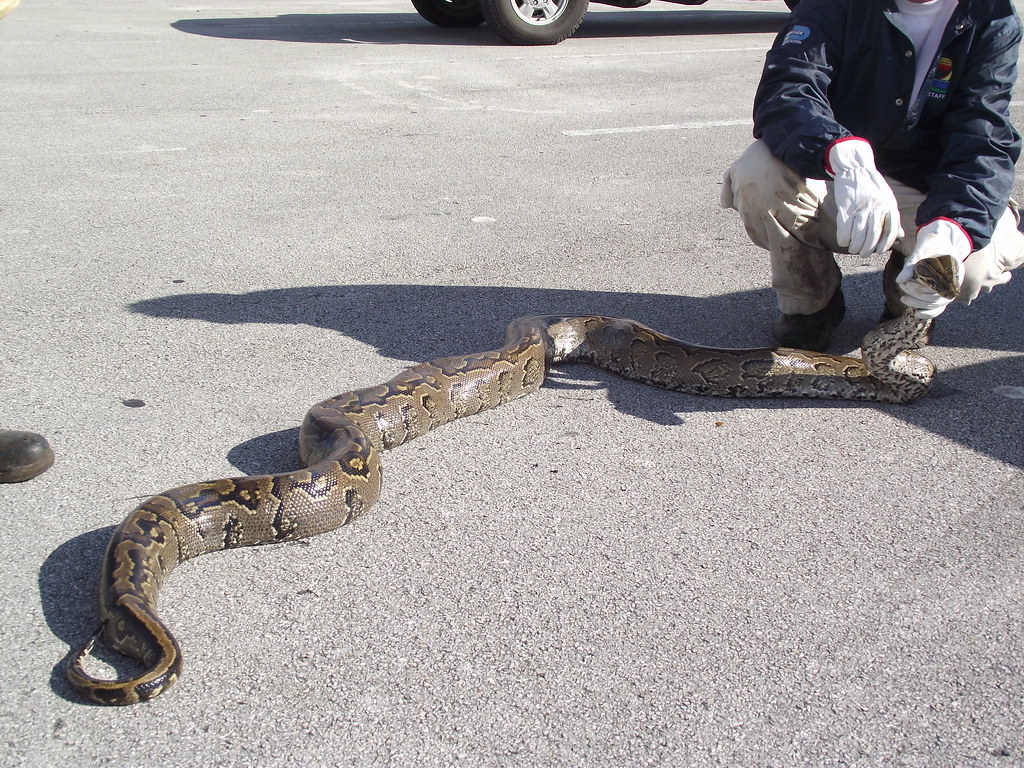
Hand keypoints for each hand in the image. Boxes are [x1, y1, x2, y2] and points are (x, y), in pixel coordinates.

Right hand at [827, 138, 903, 256]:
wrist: (856, 168)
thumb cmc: (872, 186)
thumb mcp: (888, 199)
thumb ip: (892, 218)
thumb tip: (900, 237)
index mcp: (889, 205)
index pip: (890, 230)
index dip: (885, 244)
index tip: (879, 251)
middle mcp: (876, 206)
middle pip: (873, 234)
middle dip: (867, 247)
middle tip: (862, 253)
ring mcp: (861, 206)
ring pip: (858, 233)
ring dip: (854, 245)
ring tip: (853, 248)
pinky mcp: (846, 206)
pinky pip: (845, 227)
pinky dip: (843, 238)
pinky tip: (843, 241)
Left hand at [896, 217, 971, 318]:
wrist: (940, 240)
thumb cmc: (931, 243)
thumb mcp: (922, 249)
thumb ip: (911, 264)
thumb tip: (899, 280)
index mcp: (953, 272)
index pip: (936, 289)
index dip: (918, 289)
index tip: (904, 283)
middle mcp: (955, 283)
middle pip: (936, 299)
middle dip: (916, 296)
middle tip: (902, 287)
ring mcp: (950, 288)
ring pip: (937, 305)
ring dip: (919, 304)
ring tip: (903, 298)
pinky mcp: (944, 292)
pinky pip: (939, 307)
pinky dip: (929, 312)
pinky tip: (916, 313)